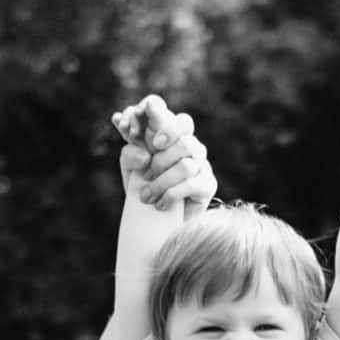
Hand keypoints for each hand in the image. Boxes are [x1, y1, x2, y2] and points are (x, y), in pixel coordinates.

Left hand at [113, 94, 214, 214]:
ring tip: (146, 197)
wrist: (157, 225)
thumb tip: (143, 154)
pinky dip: (171, 194)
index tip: (136, 132)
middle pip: (185, 131)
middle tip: (146, 171)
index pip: (170, 114)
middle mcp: (190, 145)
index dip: (156, 114)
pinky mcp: (208, 184)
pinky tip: (160, 205)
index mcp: (171, 136)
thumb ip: (130, 155)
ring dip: (161, 182)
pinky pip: (191, 183)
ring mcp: (202, 164)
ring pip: (185, 163)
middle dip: (161, 154)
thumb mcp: (131, 170)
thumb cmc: (145, 191)